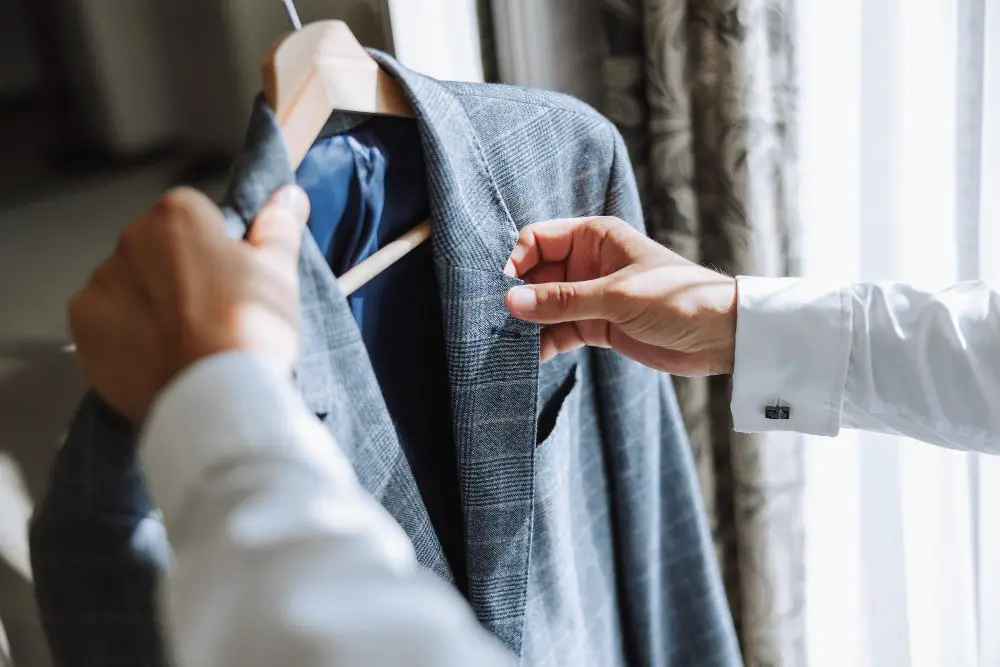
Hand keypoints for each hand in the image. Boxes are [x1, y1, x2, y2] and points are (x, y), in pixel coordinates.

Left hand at [68, 185, 310, 422]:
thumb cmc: (250, 330)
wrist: (216, 400)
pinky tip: (158, 357)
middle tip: (215, 315)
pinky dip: (126, 336)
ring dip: (151, 304)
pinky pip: (107, 322)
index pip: (197, 217)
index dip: (219, 250)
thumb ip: (278, 228)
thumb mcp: (280, 273)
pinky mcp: (82, 329)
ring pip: (131, 285)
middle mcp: (130, 241)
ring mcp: (101, 285)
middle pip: (159, 249)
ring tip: (187, 343)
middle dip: (181, 274)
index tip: (234, 281)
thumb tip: (287, 197)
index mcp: (177, 216)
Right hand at [503, 216, 736, 375]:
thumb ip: (561, 301)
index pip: (538, 238)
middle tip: (495, 319)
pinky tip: (529, 356)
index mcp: (594, 237)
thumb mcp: (616, 297)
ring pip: (544, 305)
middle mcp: (587, 263)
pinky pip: (558, 331)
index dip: (516, 259)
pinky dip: (543, 342)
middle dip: (517, 295)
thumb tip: (509, 302)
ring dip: (527, 322)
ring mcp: (590, 296)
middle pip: (535, 273)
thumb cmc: (677, 299)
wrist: (719, 337)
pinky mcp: (596, 326)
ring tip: (506, 341)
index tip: (503, 288)